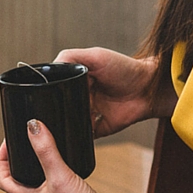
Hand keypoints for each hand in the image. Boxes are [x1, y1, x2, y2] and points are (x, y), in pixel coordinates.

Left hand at [0, 120, 122, 192]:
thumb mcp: (59, 176)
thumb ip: (46, 152)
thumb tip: (33, 127)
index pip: (5, 179)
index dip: (1, 160)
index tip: (7, 142)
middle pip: (22, 176)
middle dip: (19, 157)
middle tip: (25, 138)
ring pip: (41, 175)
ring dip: (40, 159)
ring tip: (44, 142)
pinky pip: (61, 176)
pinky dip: (60, 163)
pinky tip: (68, 155)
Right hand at [54, 47, 172, 136]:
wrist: (149, 89)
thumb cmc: (125, 68)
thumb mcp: (96, 56)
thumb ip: (71, 57)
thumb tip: (51, 65)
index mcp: (77, 79)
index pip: (56, 87)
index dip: (50, 93)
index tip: (43, 97)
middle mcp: (81, 96)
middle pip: (61, 106)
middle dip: (56, 111)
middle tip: (51, 114)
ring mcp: (89, 113)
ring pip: (70, 122)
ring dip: (66, 124)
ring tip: (61, 125)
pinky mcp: (99, 128)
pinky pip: (84, 136)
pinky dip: (78, 137)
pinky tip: (74, 134)